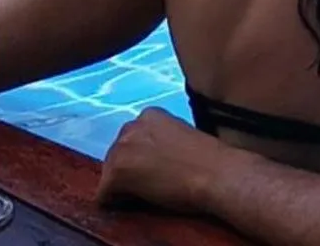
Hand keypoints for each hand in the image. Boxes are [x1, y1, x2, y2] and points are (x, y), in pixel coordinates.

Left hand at [97, 107, 224, 215]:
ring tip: (146, 195)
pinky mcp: (116, 174)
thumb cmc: (209, 159)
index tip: (155, 169)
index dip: (141, 158)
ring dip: (122, 186)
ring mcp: (121, 149)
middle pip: (116, 154)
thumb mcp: (180, 137)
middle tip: (149, 185)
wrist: (216, 173)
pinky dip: (114, 203)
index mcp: (149, 115)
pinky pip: (104, 195)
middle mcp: (130, 127)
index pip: (132, 140)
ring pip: (109, 174)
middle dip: (128, 170)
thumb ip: (160, 140)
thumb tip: (150, 159)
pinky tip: (134, 204)